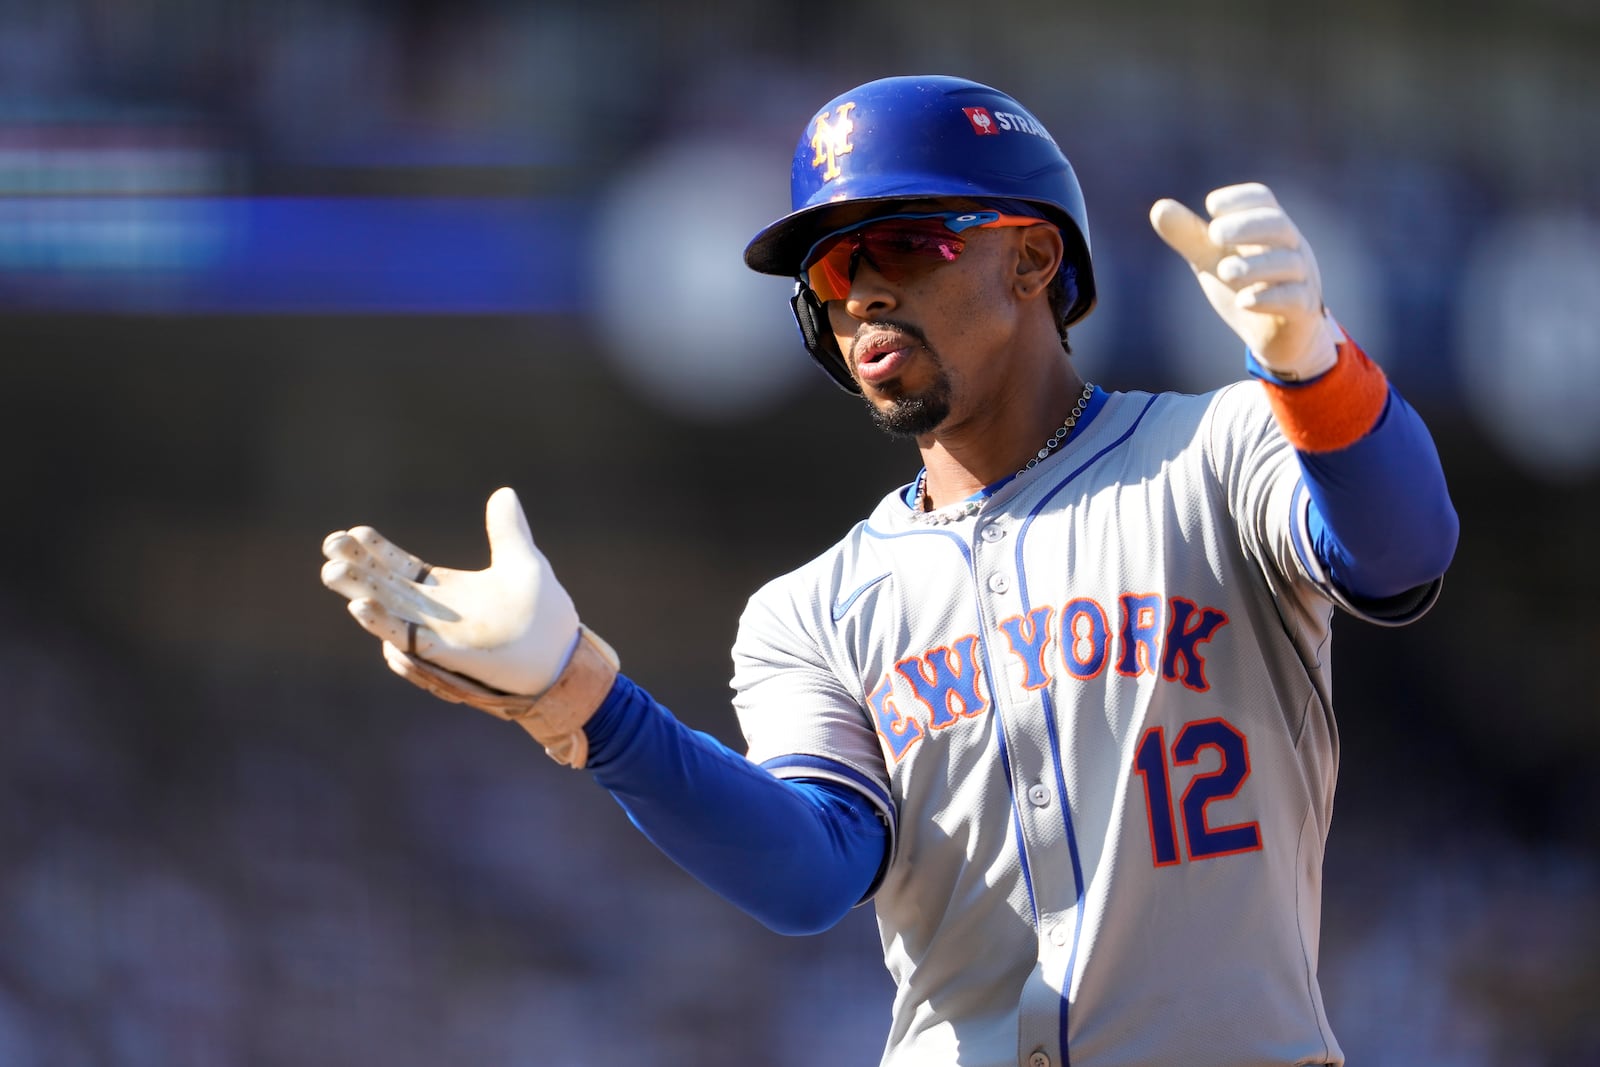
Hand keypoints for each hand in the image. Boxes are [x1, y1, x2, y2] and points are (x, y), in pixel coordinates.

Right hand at [321, 487, 580, 695]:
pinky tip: (360, 605)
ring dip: (359, 592)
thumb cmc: (545, 614)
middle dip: (355, 567)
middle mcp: (433, 613)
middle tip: (330, 544)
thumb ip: (509, 530)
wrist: (563, 653)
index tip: (355, 531)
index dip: (376, 551)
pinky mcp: (444, 654)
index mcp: (445, 590)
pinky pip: (405, 639)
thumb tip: (504, 492)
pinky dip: (382, 623)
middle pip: (383, 586)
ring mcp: (435, 634)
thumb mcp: (524, 563)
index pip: (399, 568)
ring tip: (332, 570)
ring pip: (386, 611)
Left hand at [1150, 182, 1339, 379]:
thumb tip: (1159, 207)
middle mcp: (1290, 249)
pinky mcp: (1302, 312)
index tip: (1211, 206)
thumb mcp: (1211, 259)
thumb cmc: (1244, 286)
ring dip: (1254, 265)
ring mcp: (1301, 279)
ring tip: (1224, 271)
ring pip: (1287, 263)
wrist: (1276, 337)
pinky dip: (1268, 298)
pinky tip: (1243, 301)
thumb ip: (1189, 236)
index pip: (1263, 201)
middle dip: (1246, 226)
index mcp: (1269, 229)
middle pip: (1278, 225)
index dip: (1240, 198)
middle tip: (1214, 233)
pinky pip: (1293, 299)